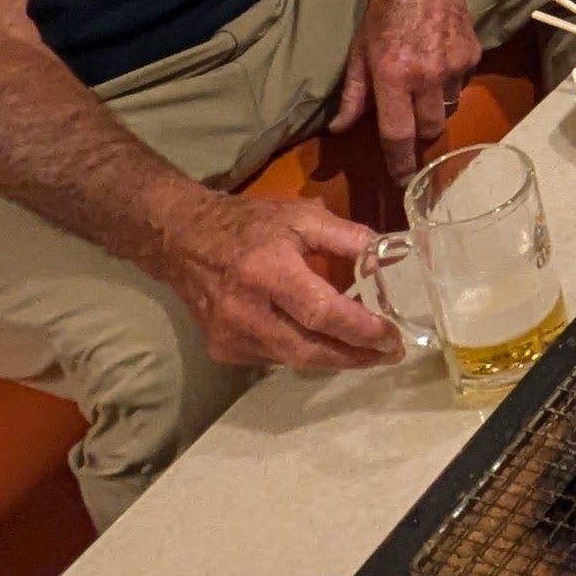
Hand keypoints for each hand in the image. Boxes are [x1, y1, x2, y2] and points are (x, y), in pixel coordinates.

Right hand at [163, 192, 402, 372]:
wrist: (181, 240)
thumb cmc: (248, 225)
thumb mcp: (301, 217)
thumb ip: (349, 237)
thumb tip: (393, 255)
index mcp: (268, 271)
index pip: (321, 313)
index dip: (360, 330)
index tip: (392, 338)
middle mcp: (245, 311)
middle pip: (309, 349)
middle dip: (354, 356)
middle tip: (388, 354)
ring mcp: (229, 335)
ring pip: (293, 359)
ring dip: (331, 357)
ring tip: (363, 349)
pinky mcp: (221, 349)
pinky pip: (273, 358)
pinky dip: (300, 351)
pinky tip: (317, 340)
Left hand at [327, 0, 480, 174]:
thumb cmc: (385, 9)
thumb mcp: (358, 50)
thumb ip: (353, 94)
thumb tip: (339, 130)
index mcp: (393, 76)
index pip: (397, 135)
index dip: (399, 165)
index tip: (402, 183)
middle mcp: (426, 77)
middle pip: (428, 131)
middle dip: (418, 136)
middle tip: (409, 126)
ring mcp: (454, 68)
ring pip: (447, 110)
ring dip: (434, 109)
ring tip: (422, 87)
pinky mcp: (473, 57)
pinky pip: (461, 87)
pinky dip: (449, 85)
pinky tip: (438, 63)